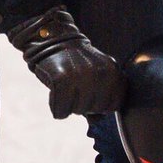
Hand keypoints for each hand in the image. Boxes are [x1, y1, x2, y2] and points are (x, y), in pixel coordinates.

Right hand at [8, 6, 125, 118]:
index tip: (89, 90)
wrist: (50, 39)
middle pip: (95, 110)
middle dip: (83, 104)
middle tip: (74, 86)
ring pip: (78, 112)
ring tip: (65, 86)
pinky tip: (55, 92)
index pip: (113, 106)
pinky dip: (56, 107)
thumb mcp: (96, 73)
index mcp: (113, 71)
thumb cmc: (75, 62)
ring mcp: (81, 76)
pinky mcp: (62, 79)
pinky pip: (61, 111)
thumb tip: (97, 122)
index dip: (99, 104)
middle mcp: (100, 73)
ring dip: (69, 105)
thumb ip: (103, 95)